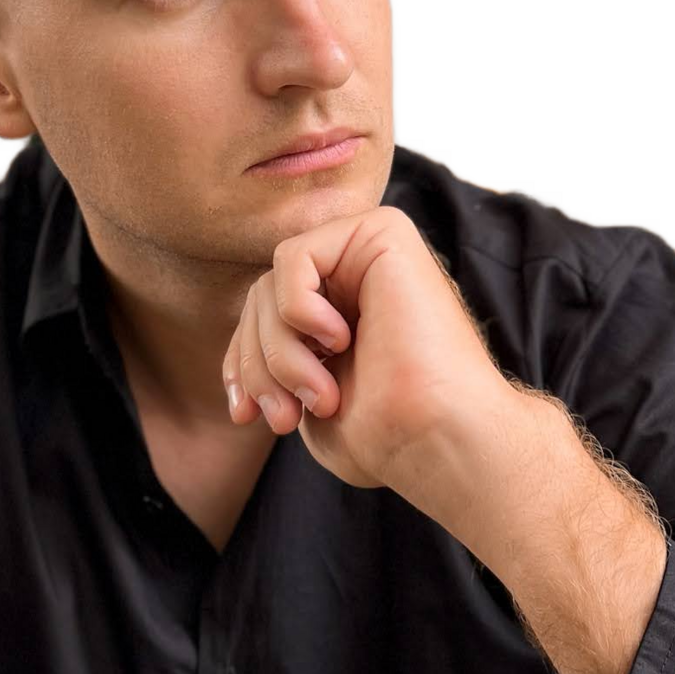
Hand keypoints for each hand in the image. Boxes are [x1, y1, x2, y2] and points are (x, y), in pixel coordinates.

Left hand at [222, 206, 509, 492]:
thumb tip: (237, 355)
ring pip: (271, 284)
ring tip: (320, 395)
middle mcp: (359, 275)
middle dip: (258, 365)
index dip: (242, 364)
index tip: (245, 414)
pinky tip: (341, 340)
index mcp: (345, 311)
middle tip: (284, 417)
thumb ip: (277, 362)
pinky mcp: (382, 233)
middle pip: (261, 300)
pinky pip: (293, 257)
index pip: (261, 318)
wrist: (437, 440)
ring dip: (280, 352)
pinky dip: (299, 309)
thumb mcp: (304, 399)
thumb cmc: (384, 437)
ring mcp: (371, 251)